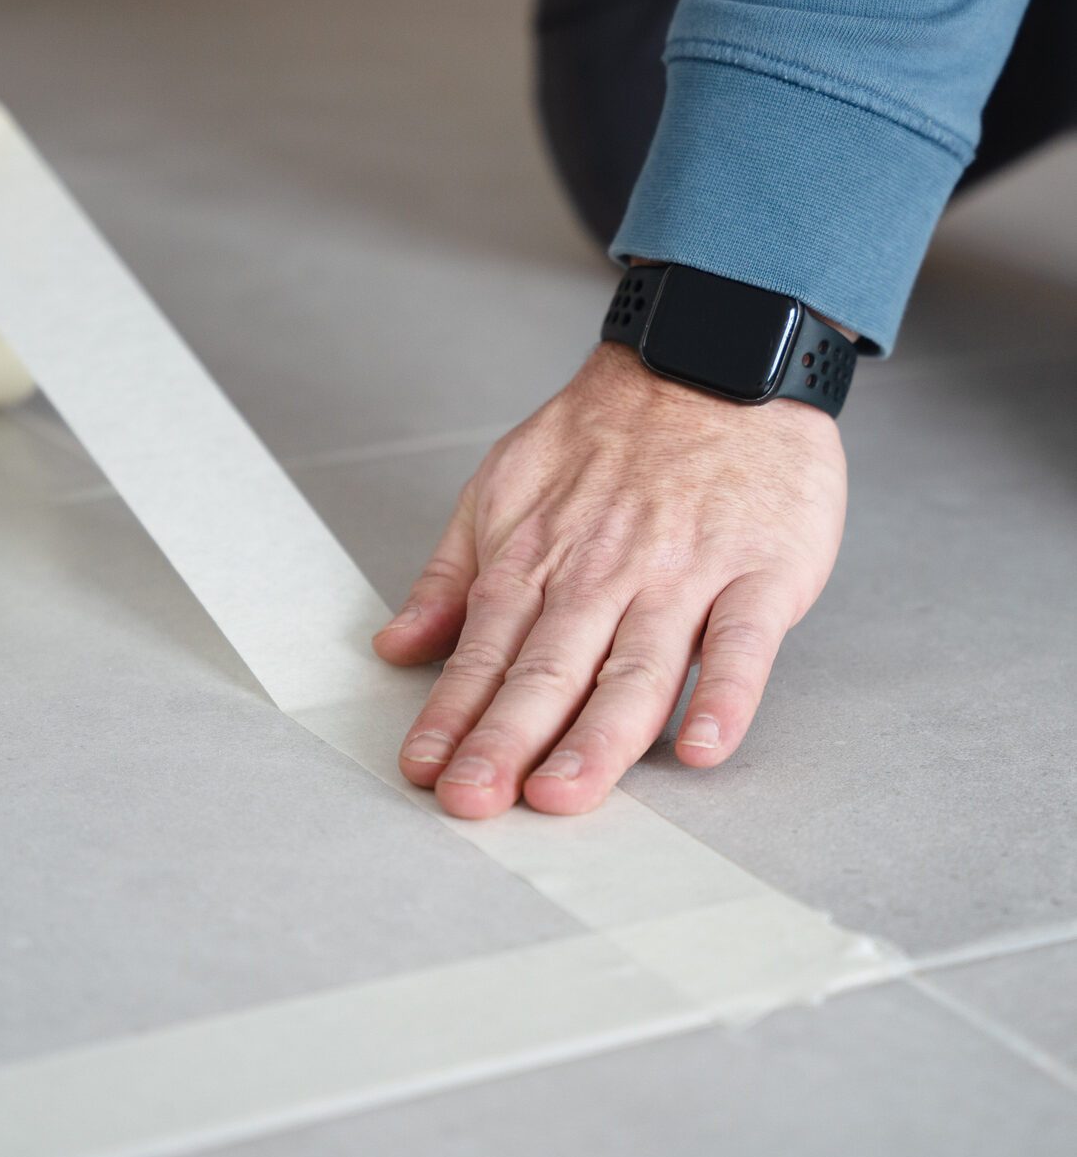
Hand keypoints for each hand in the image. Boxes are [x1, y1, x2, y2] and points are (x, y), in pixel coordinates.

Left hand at [374, 341, 846, 817]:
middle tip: (472, 802)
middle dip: (506, 739)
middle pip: (550, 669)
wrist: (709, 355)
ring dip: (597, 736)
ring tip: (561, 793)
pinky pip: (742, 641)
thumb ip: (452, 574)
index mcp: (537, 556)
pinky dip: (725, 693)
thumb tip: (396, 645)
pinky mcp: (760, 570)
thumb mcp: (502, 485)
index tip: (423, 770)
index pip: (485, 649)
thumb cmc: (606, 433)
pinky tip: (702, 745)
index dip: (452, 713)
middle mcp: (602, 572)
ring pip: (634, 667)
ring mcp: (683, 572)